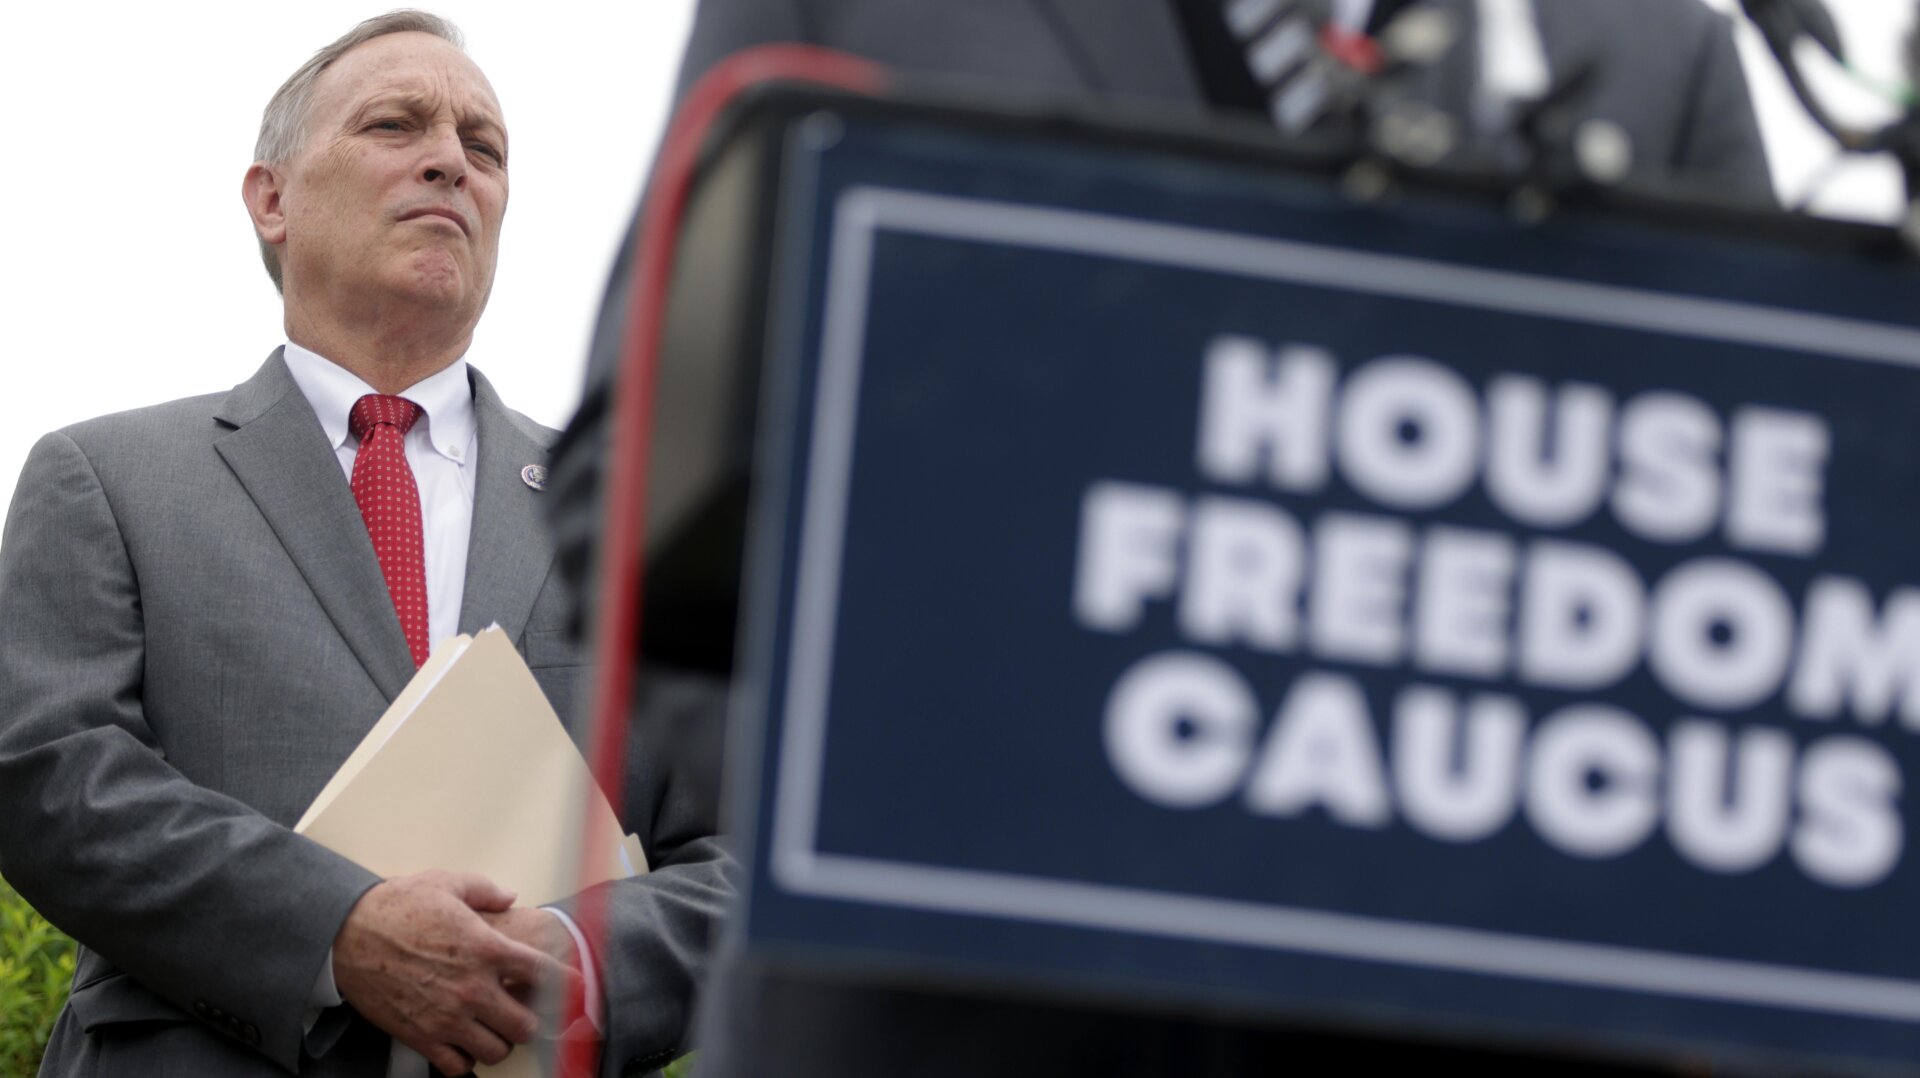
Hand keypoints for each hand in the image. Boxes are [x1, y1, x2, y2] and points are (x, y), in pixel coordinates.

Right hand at [332, 871, 572, 1075]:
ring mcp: (447, 1017)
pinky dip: (465, 1060)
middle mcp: (473, 988)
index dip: (564, 984)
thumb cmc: (397, 905)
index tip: (572, 989)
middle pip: (526, 1025)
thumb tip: (511, 895)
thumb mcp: (447, 883)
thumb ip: (486, 890)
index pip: (544, 975)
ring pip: (496, 1051)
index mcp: (487, 949)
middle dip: (531, 1020)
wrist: (347, 934)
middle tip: (524, 1012)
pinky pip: (456, 1067)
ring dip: (500, 1041)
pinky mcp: (420, 1037)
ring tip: (494, 1029)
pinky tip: (463, 1044)